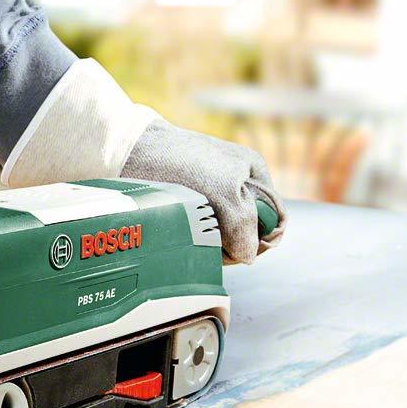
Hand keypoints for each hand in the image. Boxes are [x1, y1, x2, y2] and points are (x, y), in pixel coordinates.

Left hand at [121, 119, 285, 263]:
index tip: (239, 248)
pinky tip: (182, 241)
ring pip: (222, 236)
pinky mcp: (185, 207)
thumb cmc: (181, 162)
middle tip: (212, 249)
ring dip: (212, 246)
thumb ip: (244, 223)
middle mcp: (234, 185)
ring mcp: (209, 196)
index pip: (274, 218)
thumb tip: (248, 257)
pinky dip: (195, 242)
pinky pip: (200, 234)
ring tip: (193, 242)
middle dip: (233, 245)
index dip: (261, 239)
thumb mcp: (223, 188)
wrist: (132, 150)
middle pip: (247, 231)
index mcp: (253, 173)